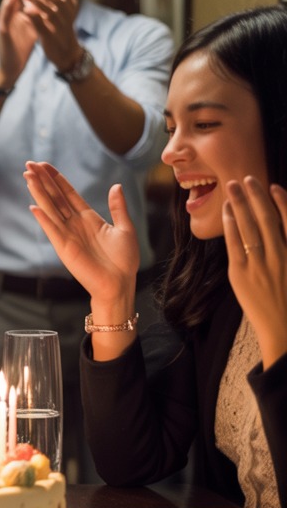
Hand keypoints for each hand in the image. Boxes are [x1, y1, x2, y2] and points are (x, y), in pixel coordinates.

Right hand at [0, 0, 40, 87]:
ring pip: (6, 4)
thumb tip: (51, 4)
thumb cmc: (22, 48)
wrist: (12, 67)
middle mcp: (9, 16)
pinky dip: (9, 9)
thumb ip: (39, 16)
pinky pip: (4, 17)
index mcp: (17, 15)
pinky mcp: (1, 31)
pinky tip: (16, 7)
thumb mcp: (34, 28)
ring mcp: (3, 23)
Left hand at [19, 0, 83, 70]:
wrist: (67, 53)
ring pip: (47, 10)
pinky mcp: (50, 37)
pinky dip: (33, 17)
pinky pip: (40, 25)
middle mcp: (66, 16)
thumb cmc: (64, 29)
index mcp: (70, 8)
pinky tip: (23, 10)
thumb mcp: (67, 10)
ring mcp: (59, 26)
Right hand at [24, 161, 139, 302]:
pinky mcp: (64, 247)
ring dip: (38, 192)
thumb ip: (118, 207)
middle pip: (54, 197)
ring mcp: (67, 234)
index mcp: (87, 218)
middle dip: (42, 180)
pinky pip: (51, 229)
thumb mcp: (125, 228)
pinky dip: (43, 218)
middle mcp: (73, 224)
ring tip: (27, 176)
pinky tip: (34, 205)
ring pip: (50, 208)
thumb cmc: (124, 260)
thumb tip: (116, 186)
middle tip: (29, 163)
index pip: (67, 193)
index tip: (45, 165)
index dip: (56, 179)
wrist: (120, 284)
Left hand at [222, 177, 286, 367]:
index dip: (282, 201)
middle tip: (245, 177)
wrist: (285, 330)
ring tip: (231, 186)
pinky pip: (234, 244)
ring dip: (239, 204)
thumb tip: (281, 228)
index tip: (273, 185)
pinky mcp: (241, 274)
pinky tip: (226, 212)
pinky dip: (231, 225)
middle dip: (255, 195)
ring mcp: (260, 264)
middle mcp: (281, 255)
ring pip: (249, 227)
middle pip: (267, 218)